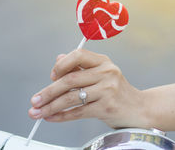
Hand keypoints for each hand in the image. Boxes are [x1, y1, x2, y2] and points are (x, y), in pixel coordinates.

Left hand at [28, 49, 148, 128]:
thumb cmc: (117, 92)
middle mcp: (107, 72)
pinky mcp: (107, 106)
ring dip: (50, 106)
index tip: (51, 76)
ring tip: (38, 112)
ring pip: (71, 98)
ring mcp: (108, 89)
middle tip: (35, 101)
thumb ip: (81, 67)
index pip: (78, 55)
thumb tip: (58, 60)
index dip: (61, 65)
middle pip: (70, 80)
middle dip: (48, 92)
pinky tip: (52, 118)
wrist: (139, 108)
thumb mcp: (102, 74)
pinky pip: (78, 112)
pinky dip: (61, 116)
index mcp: (103, 61)